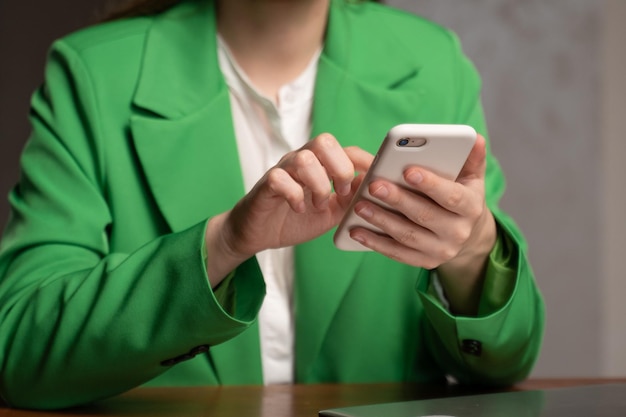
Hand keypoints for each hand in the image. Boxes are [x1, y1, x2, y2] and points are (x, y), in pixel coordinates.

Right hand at [205, 133, 372, 285]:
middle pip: (324, 141)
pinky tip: (298, 208)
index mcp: (321, 165)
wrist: (261, 233)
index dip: (365, 161)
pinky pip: (280, 178)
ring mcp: (283, 170)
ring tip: (318, 205)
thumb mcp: (332, 212)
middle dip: (340, 168)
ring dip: (318, 185)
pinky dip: (294, 195)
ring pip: (304, 158)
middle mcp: (302, 160)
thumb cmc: (297, 218)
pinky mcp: (266, 184)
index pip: (346, 149)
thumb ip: (352, 200)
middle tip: (340, 192)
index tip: (375, 180)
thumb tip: (375, 188)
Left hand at [349, 134, 496, 314]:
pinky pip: (397, 253)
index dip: (430, 184)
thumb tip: (474, 137)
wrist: (466, 235)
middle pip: (424, 215)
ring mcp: (441, 250)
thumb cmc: (461, 196)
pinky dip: (375, 243)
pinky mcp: (424, 262)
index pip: (451, 196)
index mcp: (471, 207)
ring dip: (381, 220)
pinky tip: (356, 231)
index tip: (408, 170)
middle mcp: (458, 232)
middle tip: (373, 185)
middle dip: (397, 199)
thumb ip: (470, 158)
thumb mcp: (471, 178)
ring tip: (359, 206)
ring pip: (407, 235)